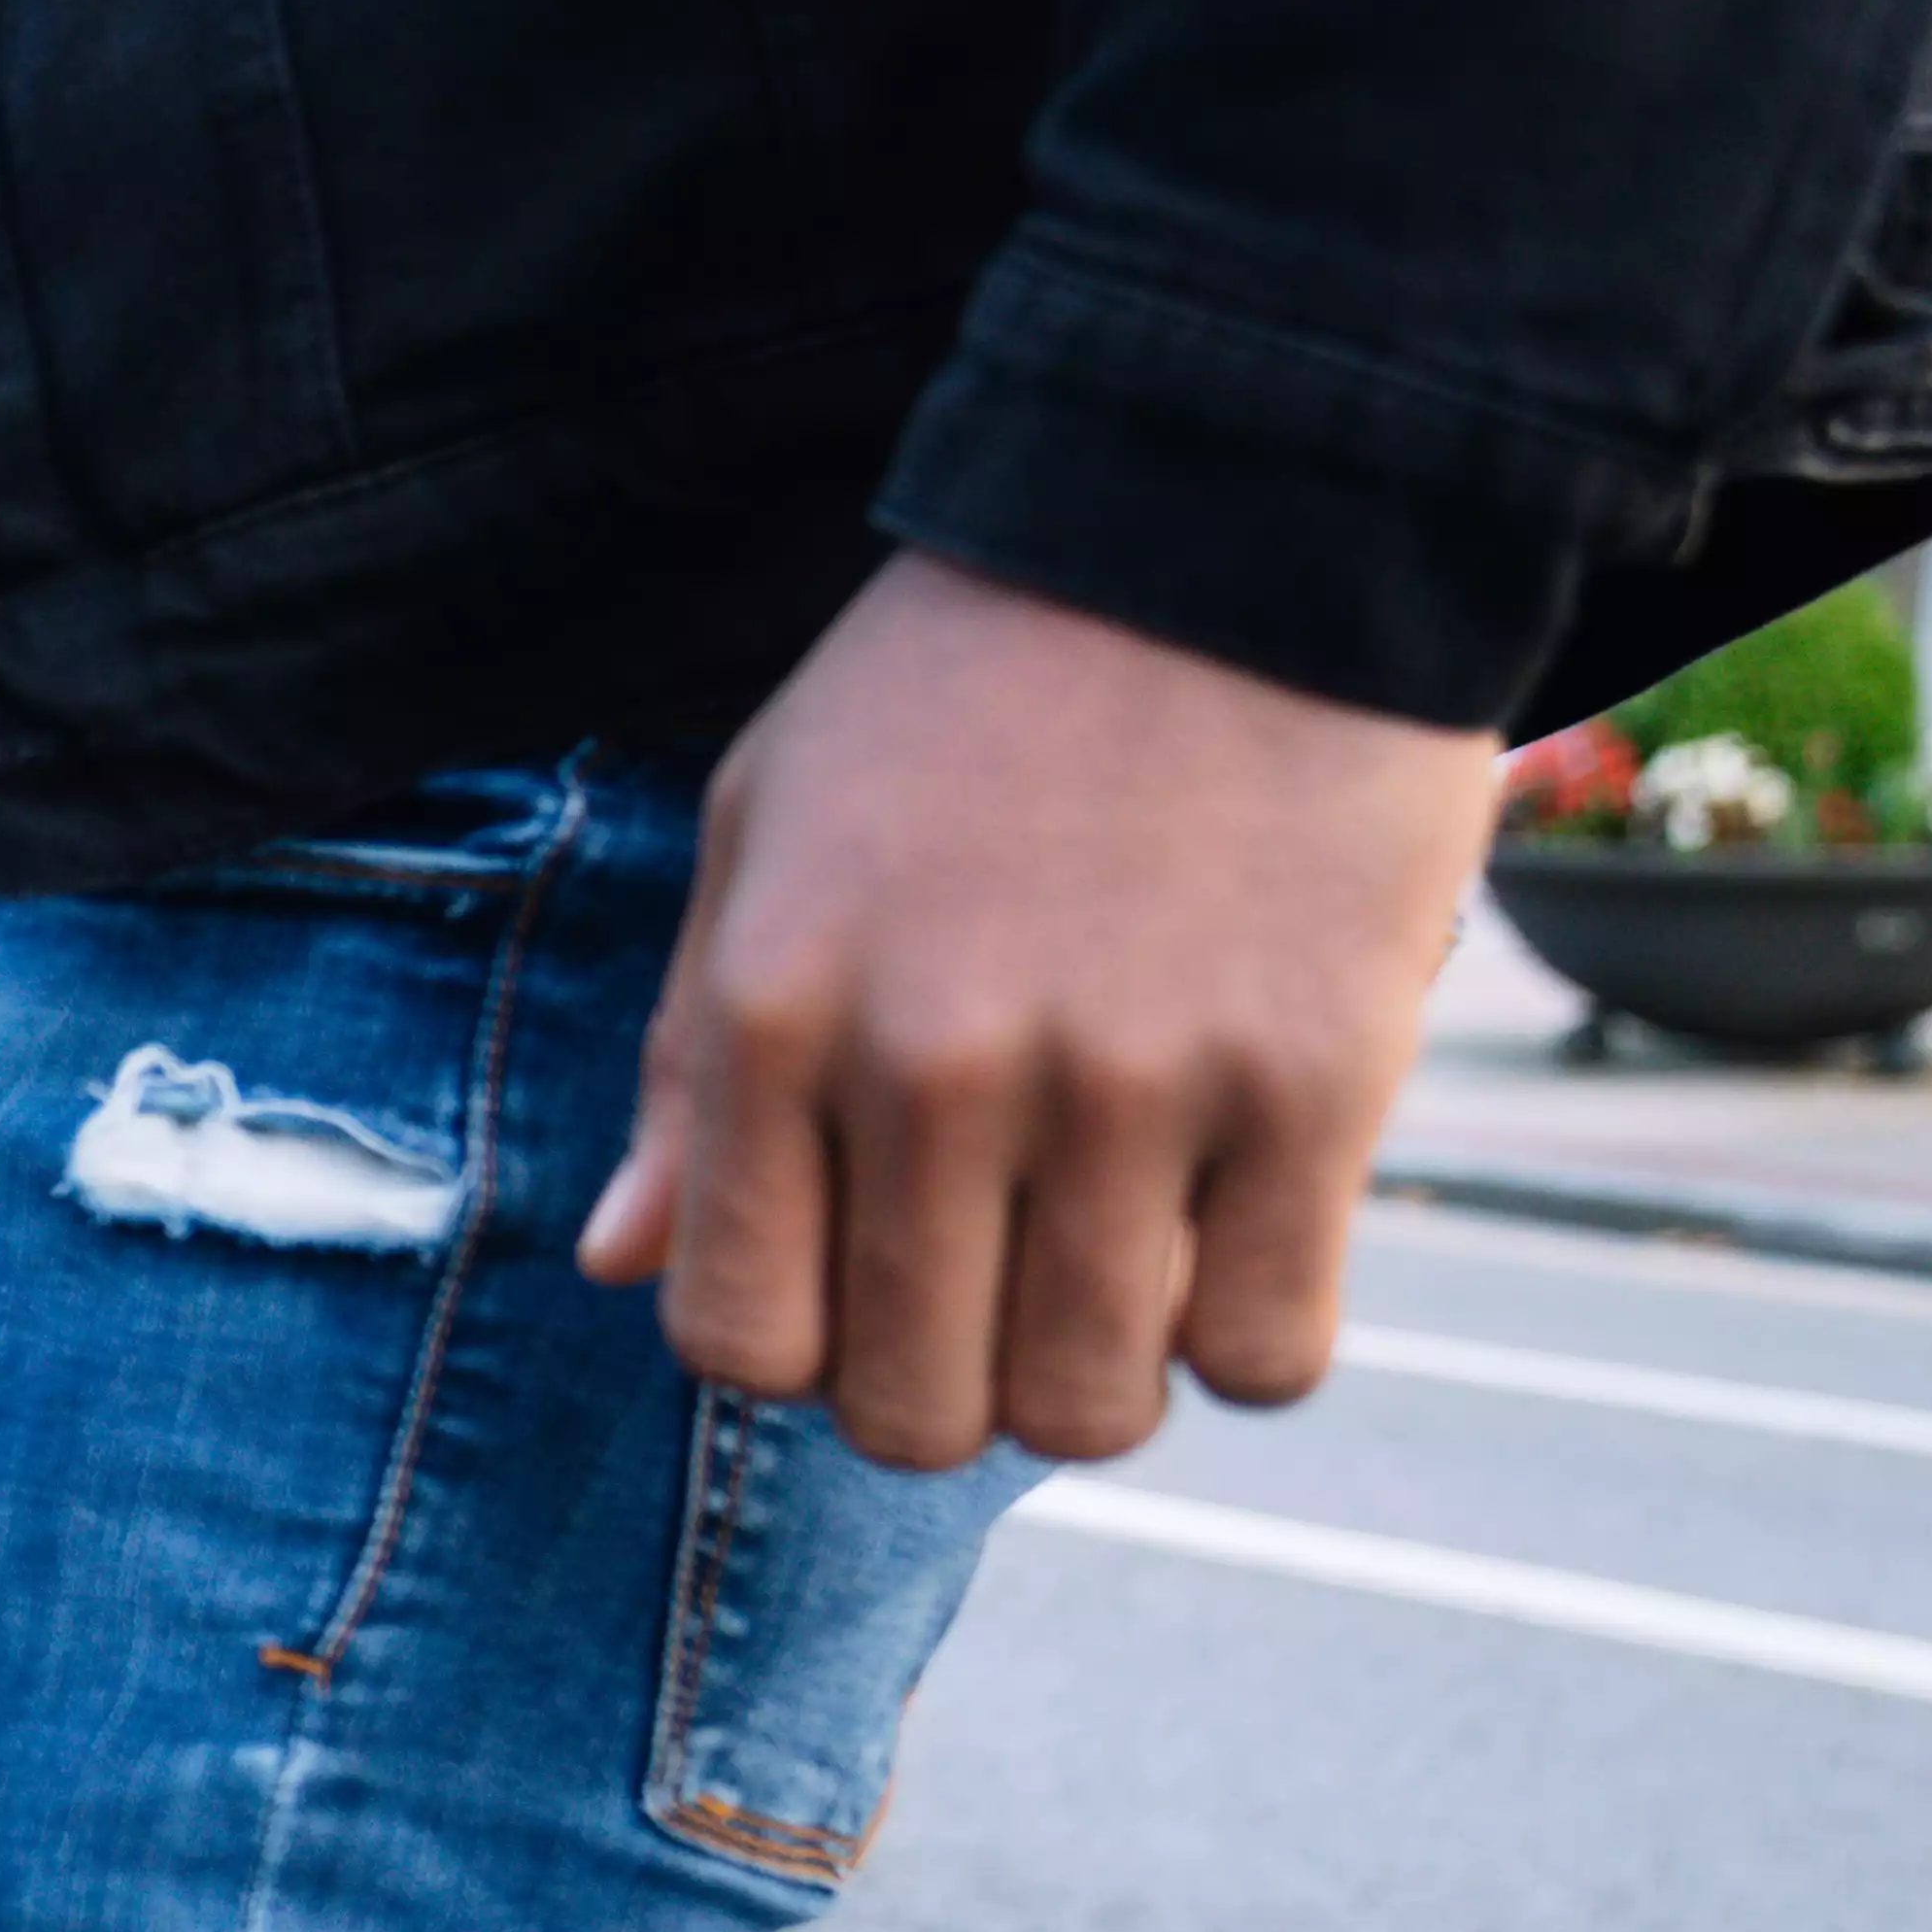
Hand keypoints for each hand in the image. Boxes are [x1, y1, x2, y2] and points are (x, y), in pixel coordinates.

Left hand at [582, 551, 1496, 1470]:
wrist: (1231, 521)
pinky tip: (1241, 1231)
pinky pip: (1272, 1354)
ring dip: (1104, 1375)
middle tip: (1002, 1290)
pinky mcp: (1313, 1081)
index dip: (799, 1354)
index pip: (738, 1341)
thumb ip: (685, 1068)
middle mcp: (933, 1066)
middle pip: (913, 1410)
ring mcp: (1128, 1082)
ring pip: (1092, 1409)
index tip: (858, 1289)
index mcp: (771, 1011)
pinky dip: (1253, 1335)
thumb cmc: (969, 687)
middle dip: (950, 1390)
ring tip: (1123, 1264)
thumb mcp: (765, 834)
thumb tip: (618, 1266)